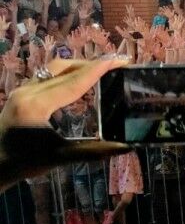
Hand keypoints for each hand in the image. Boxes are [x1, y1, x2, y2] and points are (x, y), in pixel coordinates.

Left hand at [0, 56, 131, 186]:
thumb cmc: (22, 163)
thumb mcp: (59, 158)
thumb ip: (92, 151)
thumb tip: (124, 147)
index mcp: (37, 105)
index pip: (74, 82)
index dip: (97, 70)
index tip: (118, 60)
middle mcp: (28, 92)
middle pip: (63, 69)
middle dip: (91, 64)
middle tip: (115, 63)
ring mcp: (22, 91)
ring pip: (53, 69)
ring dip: (77, 66)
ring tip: (100, 68)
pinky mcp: (20, 94)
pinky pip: (46, 75)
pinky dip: (65, 73)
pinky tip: (76, 79)